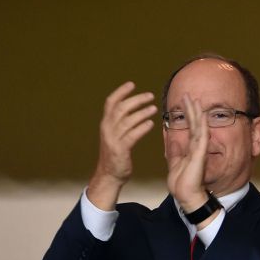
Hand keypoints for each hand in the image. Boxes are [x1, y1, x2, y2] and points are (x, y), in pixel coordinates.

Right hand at [88, 81, 156, 210]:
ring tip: (154, 108)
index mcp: (105, 124)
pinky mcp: (120, 149)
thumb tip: (134, 112)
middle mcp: (107, 129)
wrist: (109, 175)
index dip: (121, 92)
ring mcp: (113, 139)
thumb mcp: (116, 136)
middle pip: (121, 108)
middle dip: (136, 100)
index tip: (132, 84)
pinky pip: (132, 135)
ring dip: (142, 112)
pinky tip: (151, 124)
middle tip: (150, 96)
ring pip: (127, 120)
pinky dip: (141, 128)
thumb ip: (122, 124)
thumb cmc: (116, 156)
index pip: (110, 102)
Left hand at [166, 93, 209, 215]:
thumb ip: (174, 150)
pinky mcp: (200, 155)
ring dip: (197, 113)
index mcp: (190, 149)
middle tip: (188, 95)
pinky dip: (202, 125)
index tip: (184, 103)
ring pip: (199, 127)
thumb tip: (171, 139)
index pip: (189, 128)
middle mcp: (196, 148)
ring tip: (194, 99)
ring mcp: (200, 151)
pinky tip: (201, 114)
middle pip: (195, 124)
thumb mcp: (174, 163)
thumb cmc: (182, 184)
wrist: (186, 196)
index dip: (187, 115)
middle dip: (191, 109)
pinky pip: (202, 137)